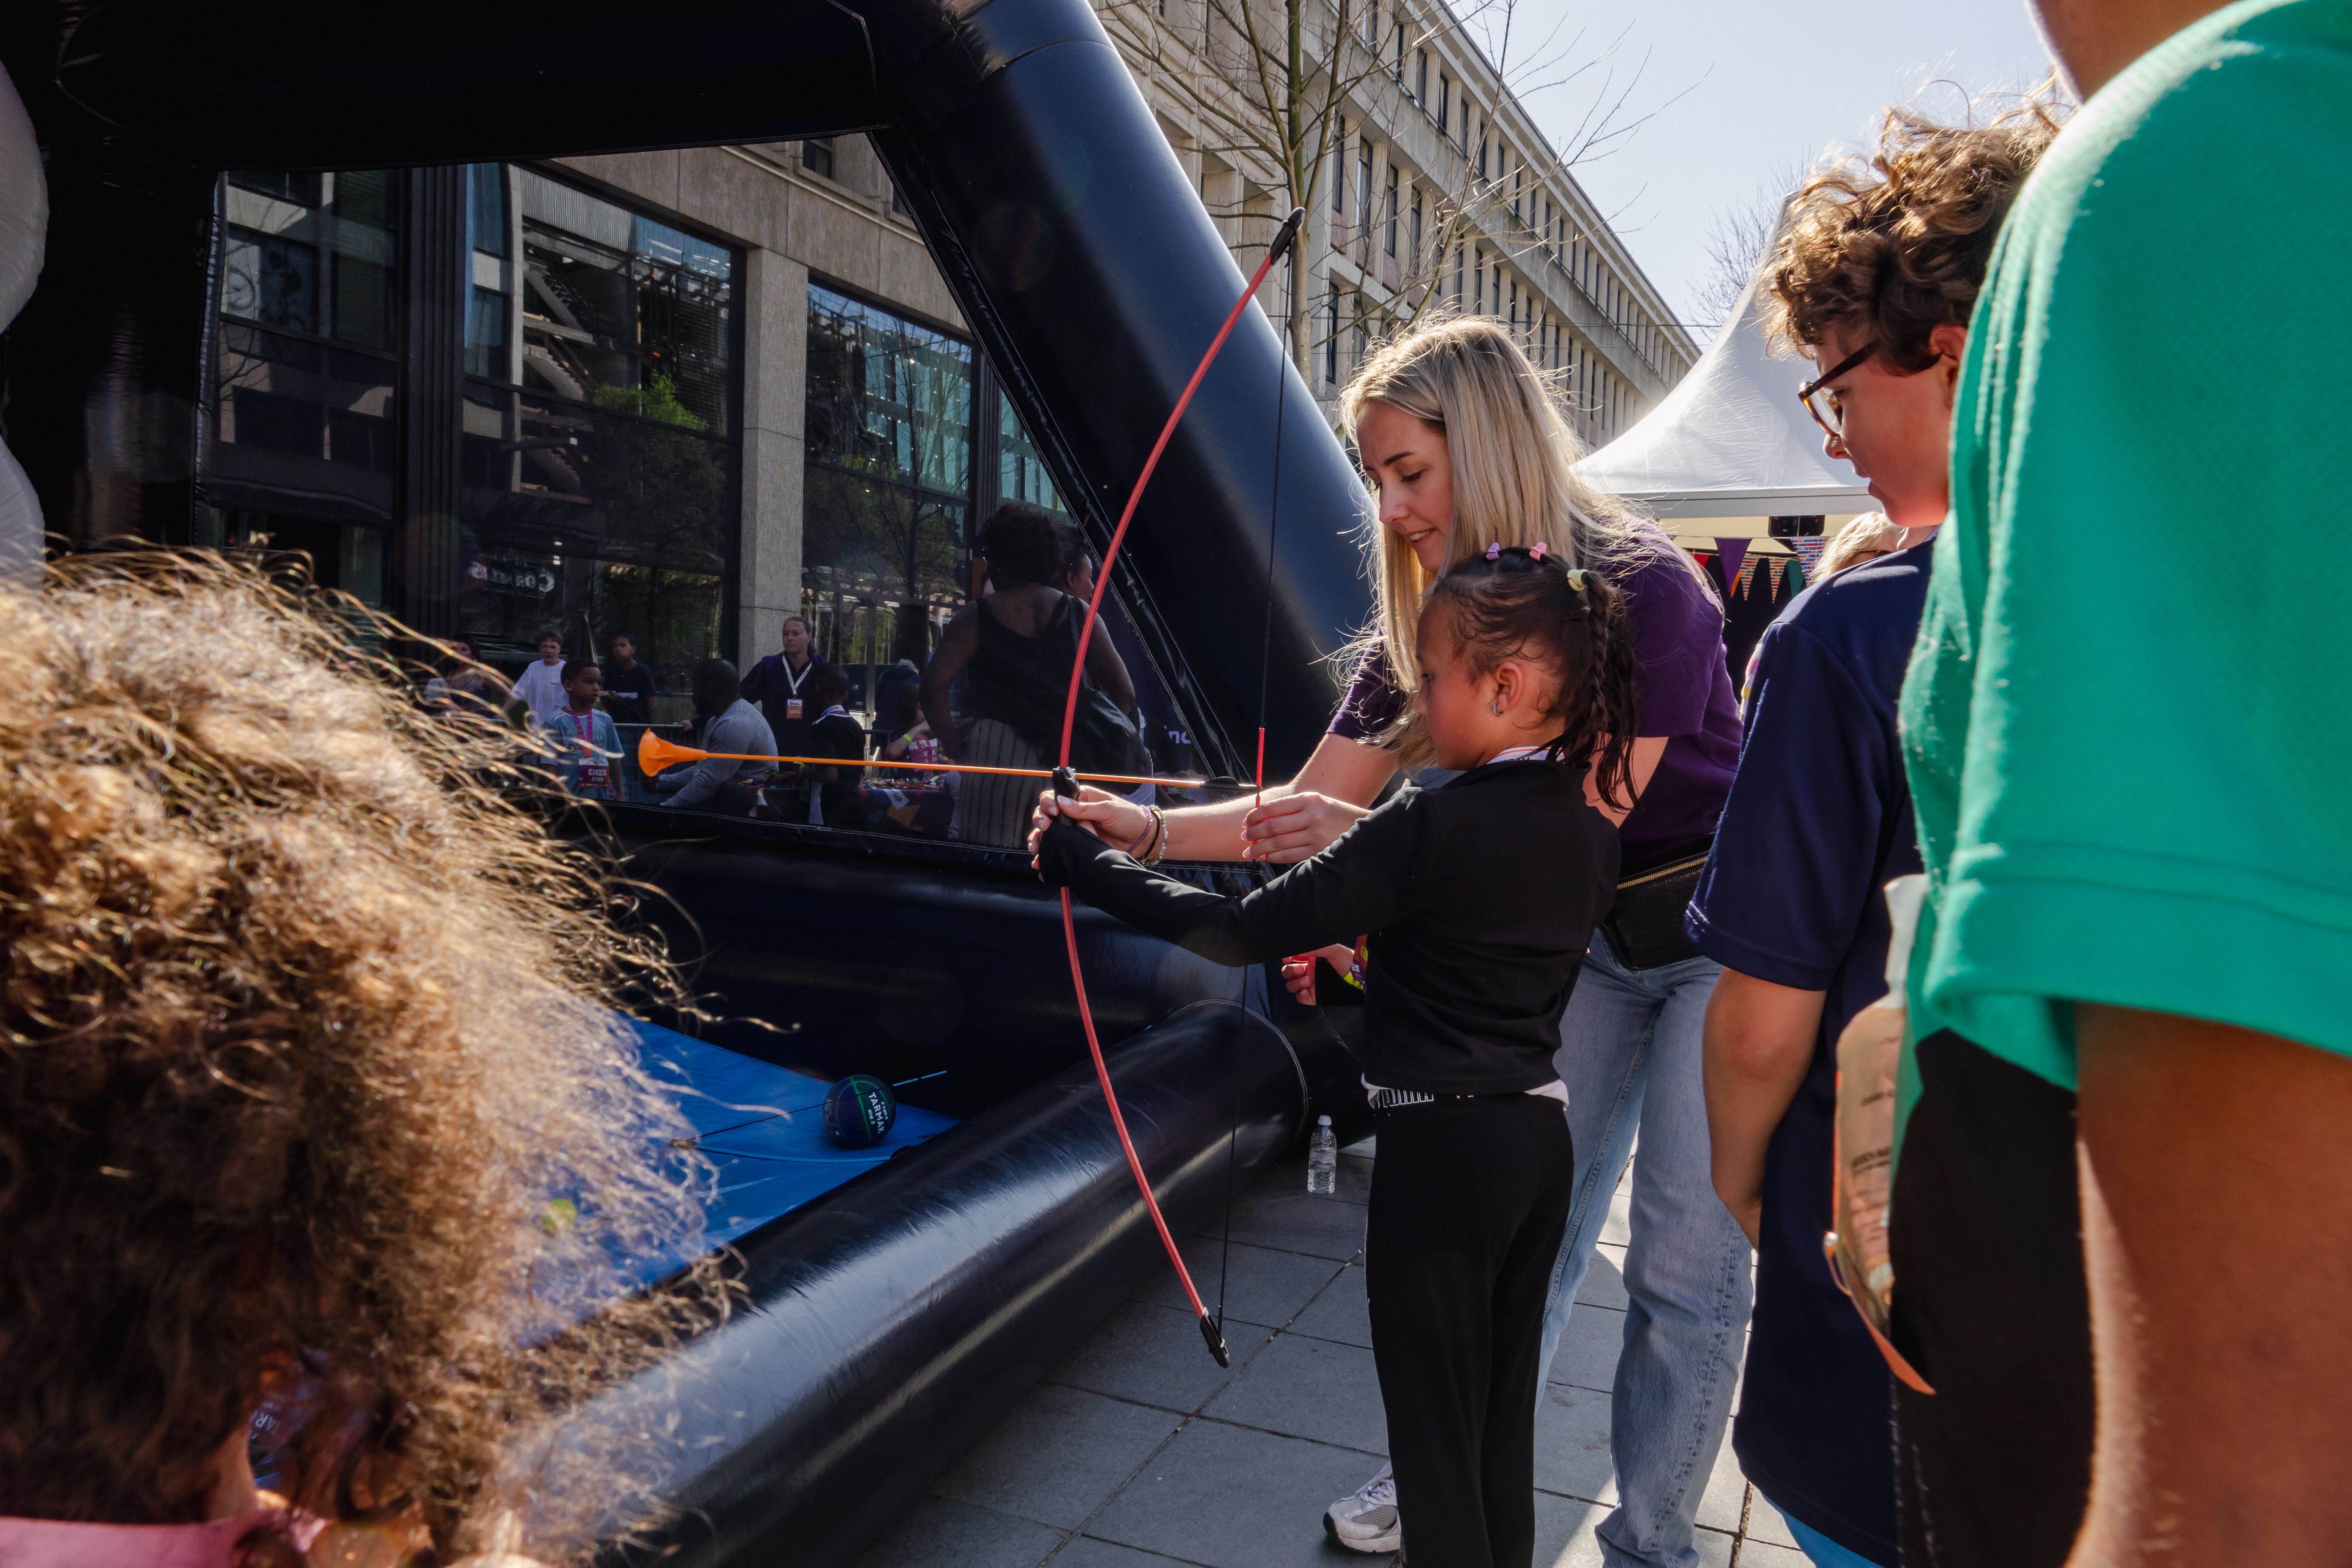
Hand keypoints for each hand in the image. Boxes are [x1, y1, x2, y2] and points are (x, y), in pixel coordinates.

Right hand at [1028, 784, 1150, 856]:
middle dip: (1040, 819)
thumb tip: (1060, 803)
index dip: (1049, 803)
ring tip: (1035, 847)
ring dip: (1038, 838)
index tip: (1052, 812)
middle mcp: (1073, 814)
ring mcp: (1074, 831)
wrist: (1142, 839)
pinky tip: (1040, 862)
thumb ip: (1085, 808)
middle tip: (1043, 828)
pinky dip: (1047, 855)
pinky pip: (1058, 849)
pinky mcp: (1077, 846)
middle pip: (1047, 814)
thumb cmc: (1129, 818)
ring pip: (1048, 833)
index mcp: (1080, 798)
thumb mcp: (1109, 809)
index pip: (1055, 796)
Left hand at [1240, 792, 1367, 863]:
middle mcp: (1311, 816)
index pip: (1273, 807)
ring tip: (1249, 852)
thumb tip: (1263, 816)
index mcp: (1309, 799)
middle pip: (1272, 826)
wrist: (1363, 829)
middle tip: (1244, 837)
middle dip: (1253, 833)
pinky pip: (1289, 855)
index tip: (1246, 822)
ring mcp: (1315, 835)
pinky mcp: (1318, 851)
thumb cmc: (1335, 815)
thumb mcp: (1318, 802)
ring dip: (1259, 849)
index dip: (1255, 815)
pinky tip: (1266, 857)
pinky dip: (1274, 857)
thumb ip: (1293, 807)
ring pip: (1278, 843)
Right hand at [1280, 944, 1357, 1004]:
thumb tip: (1297, 949)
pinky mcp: (1314, 996)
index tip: (1287, 958)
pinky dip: (1299, 994)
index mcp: (1311, 958)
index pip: (1292, 957)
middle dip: (1291, 970)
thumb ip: (1314, 948)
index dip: (1287, 958)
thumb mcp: (1333, 949)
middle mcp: (1309, 970)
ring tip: (1308, 981)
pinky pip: (1299, 997)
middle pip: (1288, 971)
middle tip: (1302, 969)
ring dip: (1295, 983)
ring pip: (1291, 985)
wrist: (1360, 978)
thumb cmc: (1349, 961)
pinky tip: (1306, 991)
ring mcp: (1310, 984)